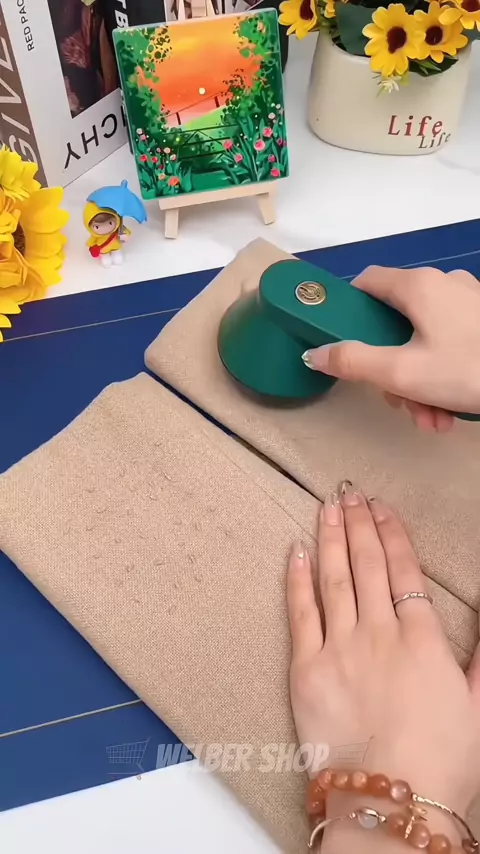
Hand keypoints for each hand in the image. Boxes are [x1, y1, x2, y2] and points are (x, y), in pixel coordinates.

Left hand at [287, 482, 479, 849]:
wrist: (392, 801)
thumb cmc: (442, 761)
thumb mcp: (478, 704)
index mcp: (422, 638)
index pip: (404, 570)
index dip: (392, 533)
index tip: (382, 507)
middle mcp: (379, 632)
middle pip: (367, 564)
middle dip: (359, 523)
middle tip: (349, 493)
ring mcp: (340, 648)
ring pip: (334, 578)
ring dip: (330, 538)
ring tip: (327, 507)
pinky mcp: (307, 669)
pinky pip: (300, 612)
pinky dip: (297, 578)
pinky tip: (296, 550)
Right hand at [302, 266, 479, 431]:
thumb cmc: (469, 369)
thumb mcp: (403, 373)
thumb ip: (353, 362)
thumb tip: (314, 353)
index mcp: (418, 287)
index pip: (366, 282)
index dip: (349, 312)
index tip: (346, 346)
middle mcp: (443, 284)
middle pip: (396, 323)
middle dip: (392, 369)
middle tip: (400, 404)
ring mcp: (469, 302)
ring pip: (425, 340)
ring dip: (419, 383)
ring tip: (432, 420)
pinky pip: (451, 344)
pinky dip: (444, 376)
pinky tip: (451, 412)